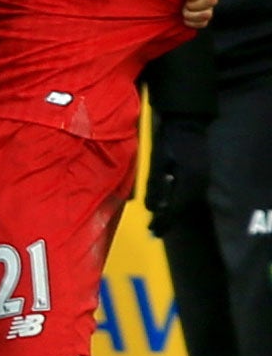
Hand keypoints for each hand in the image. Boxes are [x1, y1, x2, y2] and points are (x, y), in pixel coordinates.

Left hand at [145, 113, 210, 238]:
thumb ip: (155, 185)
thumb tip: (152, 208)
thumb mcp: (158, 162)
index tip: (152, 233)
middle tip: (154, 232)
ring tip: (160, 222)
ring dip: (174, 212)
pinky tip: (169, 205)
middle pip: (183, 209)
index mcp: (189, 182)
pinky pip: (190, 194)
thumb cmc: (168, 140)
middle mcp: (199, 184)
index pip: (175, 209)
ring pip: (187, 203)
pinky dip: (179, 202)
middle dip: (168, 220)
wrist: (187, 122)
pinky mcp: (202, 175)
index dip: (163, 222)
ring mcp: (203, 179)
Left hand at [183, 0, 216, 29]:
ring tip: (183, 12)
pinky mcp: (200, 18)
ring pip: (208, 14)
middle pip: (212, 1)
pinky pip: (204, 24)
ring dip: (194, 15)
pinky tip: (184, 20)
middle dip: (195, 4)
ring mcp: (205, 7)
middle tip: (184, 3)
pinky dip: (193, 23)